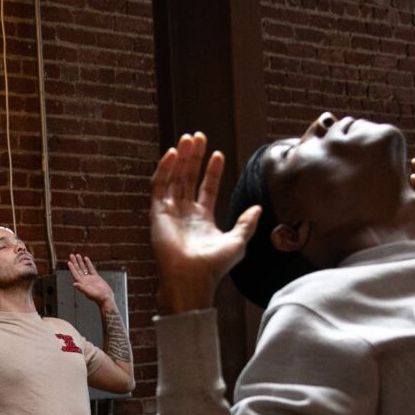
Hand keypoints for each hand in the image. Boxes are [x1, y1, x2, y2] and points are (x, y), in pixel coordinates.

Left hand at [66, 253, 113, 304]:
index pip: (75, 274)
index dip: (72, 268)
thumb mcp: (89, 292)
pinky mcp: (96, 277)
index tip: (69, 262)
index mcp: (82, 284)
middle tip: (71, 255)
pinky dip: (88, 263)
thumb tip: (74, 284)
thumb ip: (82, 288)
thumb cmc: (98, 297)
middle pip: (78, 270)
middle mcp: (84, 280)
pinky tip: (86, 258)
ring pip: (83, 268)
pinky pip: (91, 269)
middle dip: (75, 262)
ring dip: (80, 262)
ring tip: (77, 255)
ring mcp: (90, 278)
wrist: (106, 298)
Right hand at [149, 132, 258, 312]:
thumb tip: (257, 208)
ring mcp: (170, 212)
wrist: (192, 277)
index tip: (218, 154)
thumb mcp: (238, 242)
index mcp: (202, 219)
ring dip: (181, 158)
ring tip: (188, 139)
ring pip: (174, 178)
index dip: (212, 171)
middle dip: (194, 157)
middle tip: (198, 137)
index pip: (206, 188)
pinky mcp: (157, 213)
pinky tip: (173, 153)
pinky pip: (159, 186)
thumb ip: (246, 223)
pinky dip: (164, 169)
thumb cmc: (214, 265)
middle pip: (188, 178)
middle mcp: (185, 213)